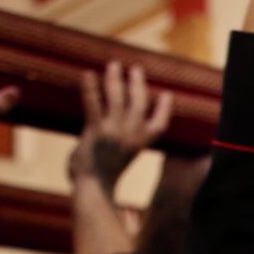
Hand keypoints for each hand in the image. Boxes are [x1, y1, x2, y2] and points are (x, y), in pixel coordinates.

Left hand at [70, 60, 174, 192]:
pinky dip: (90, 87)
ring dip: (116, 78)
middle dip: (138, 84)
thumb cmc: (104, 177)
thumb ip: (124, 144)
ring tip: (114, 65)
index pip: (160, 123)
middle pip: (139, 103)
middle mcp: (131, 135)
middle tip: (135, 69)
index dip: (165, 108)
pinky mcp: (95, 131)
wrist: (93, 188)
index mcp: (141, 144)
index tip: (166, 94)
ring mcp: (114, 132)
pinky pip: (93, 103)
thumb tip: (120, 129)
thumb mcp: (122, 159)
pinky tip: (87, 74)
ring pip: (118, 98)